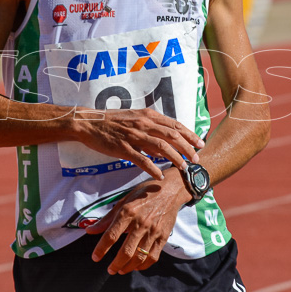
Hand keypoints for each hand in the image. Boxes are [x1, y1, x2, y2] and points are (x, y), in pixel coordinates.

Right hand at [73, 107, 202, 178]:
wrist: (90, 123)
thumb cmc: (113, 122)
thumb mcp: (135, 120)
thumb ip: (151, 131)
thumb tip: (165, 146)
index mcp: (148, 115)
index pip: (174, 125)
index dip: (189, 134)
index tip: (200, 143)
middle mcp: (143, 123)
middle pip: (172, 135)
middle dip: (187, 147)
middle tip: (196, 159)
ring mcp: (133, 135)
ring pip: (160, 146)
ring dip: (175, 157)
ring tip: (184, 168)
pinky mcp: (122, 147)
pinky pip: (141, 159)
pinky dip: (152, 168)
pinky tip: (160, 175)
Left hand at [87, 175, 192, 273]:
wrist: (170, 190)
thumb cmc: (144, 194)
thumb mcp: (123, 201)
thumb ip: (107, 219)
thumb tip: (89, 230)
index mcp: (128, 212)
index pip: (111, 235)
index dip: (101, 249)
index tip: (95, 257)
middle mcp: (141, 223)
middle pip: (126, 251)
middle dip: (116, 264)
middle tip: (110, 270)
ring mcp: (153, 231)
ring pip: (139, 256)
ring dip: (128, 267)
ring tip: (121, 270)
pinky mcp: (163, 236)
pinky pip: (153, 256)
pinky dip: (144, 265)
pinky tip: (136, 266)